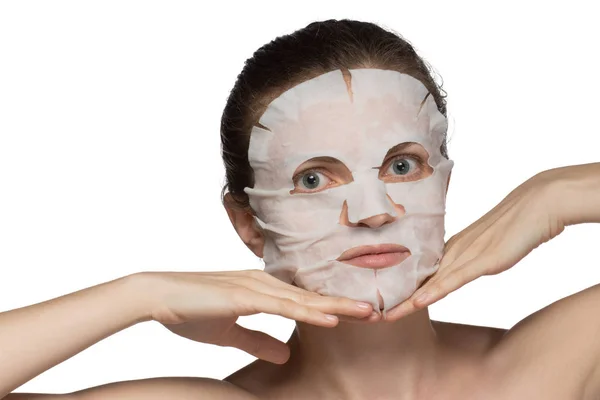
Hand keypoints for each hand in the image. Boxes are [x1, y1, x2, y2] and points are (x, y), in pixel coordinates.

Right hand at [137, 269, 372, 363]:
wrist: (155, 295)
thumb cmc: (189, 310)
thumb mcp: (229, 333)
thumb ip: (258, 340)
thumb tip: (285, 354)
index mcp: (260, 290)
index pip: (303, 300)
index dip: (330, 308)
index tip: (357, 315)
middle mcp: (262, 284)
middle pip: (311, 296)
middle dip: (344, 305)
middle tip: (376, 311)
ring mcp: (253, 288)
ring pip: (303, 299)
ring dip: (336, 307)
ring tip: (367, 314)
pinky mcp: (242, 296)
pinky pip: (281, 306)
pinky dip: (308, 313)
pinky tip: (330, 319)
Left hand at [385, 171, 565, 320]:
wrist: (539, 202)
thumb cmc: (518, 222)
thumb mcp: (491, 243)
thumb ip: (475, 255)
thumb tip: (463, 266)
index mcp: (455, 246)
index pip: (424, 272)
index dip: (405, 288)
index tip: (386, 302)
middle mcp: (456, 250)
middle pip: (421, 279)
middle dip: (398, 298)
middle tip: (374, 313)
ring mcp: (469, 254)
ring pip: (432, 282)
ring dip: (409, 300)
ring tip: (387, 315)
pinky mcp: (485, 259)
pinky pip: (455, 278)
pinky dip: (436, 291)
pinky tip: (419, 302)